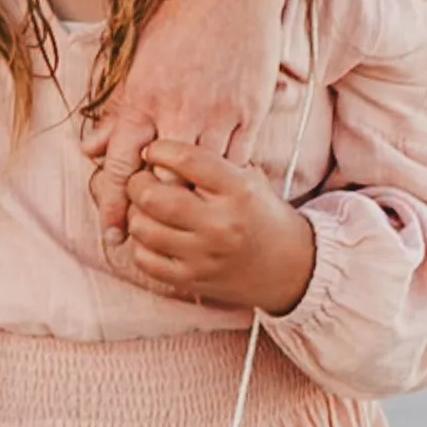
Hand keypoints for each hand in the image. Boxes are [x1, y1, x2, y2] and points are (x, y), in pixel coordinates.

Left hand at [87, 0, 288, 240]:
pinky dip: (226, 179)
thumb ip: (117, 110)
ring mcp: (218, 113)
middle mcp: (179, 111)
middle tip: (150, 231)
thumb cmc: (180, 18)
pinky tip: (222, 195)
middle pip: (162, 181)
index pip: (122, 164)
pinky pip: (238, 160)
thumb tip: (89, 147)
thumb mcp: (139, 60)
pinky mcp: (249, 111)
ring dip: (192, 202)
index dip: (114, 204)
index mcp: (144, 98)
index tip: (111, 233)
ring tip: (187, 222)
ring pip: (202, 178)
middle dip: (154, 210)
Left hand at [107, 140, 316, 316]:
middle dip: (138, 182)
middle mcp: (220, 224)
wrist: (290, 267)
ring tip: (146, 207)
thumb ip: (209, 160)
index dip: (158, 149)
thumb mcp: (247, 177)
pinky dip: (141, 244)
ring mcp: (204, 256)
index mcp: (238, 190)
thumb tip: (156, 145)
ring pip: (141, 227)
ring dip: (136, 213)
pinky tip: (153, 235)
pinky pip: (144, 260)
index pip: (185, 159)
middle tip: (141, 179)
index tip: (152, 150)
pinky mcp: (192, 281)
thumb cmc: (260, 212)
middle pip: (152, 195)